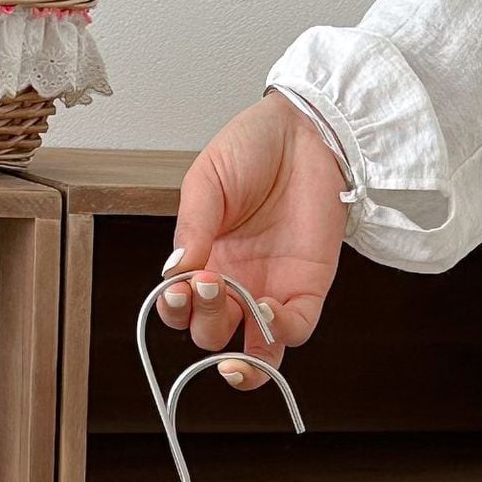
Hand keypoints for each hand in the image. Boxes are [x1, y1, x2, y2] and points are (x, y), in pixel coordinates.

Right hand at [158, 92, 348, 391]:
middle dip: (204, 319)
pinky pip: (294, 332)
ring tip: (237, 310)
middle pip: (211, 335)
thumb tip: (173, 272)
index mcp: (205, 262)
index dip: (174, 311)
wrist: (306, 128)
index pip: (181, 310)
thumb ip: (192, 227)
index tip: (178, 287)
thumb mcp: (207, 180)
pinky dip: (279, 333)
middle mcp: (236, 285)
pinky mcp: (308, 290)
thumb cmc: (254, 147)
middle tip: (209, 282)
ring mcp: (272, 291)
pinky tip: (268, 310)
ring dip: (241, 352)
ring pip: (255, 353)